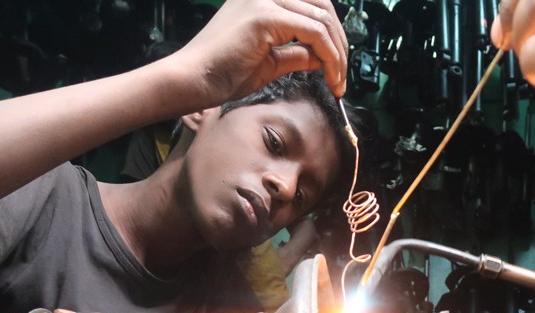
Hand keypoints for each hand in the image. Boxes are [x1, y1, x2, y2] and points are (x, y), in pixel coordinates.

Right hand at [175, 0, 347, 101]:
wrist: (191, 80)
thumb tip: (323, 57)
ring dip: (338, 55)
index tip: (337, 67)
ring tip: (338, 82)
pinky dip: (330, 58)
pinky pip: (315, 33)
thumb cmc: (220, 74)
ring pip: (323, 20)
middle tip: (342, 76)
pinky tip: (330, 78)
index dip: (332, 35)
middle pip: (323, 5)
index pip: (312, 4)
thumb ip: (296, 55)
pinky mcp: (266, 16)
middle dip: (340, 43)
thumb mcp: (270, 63)